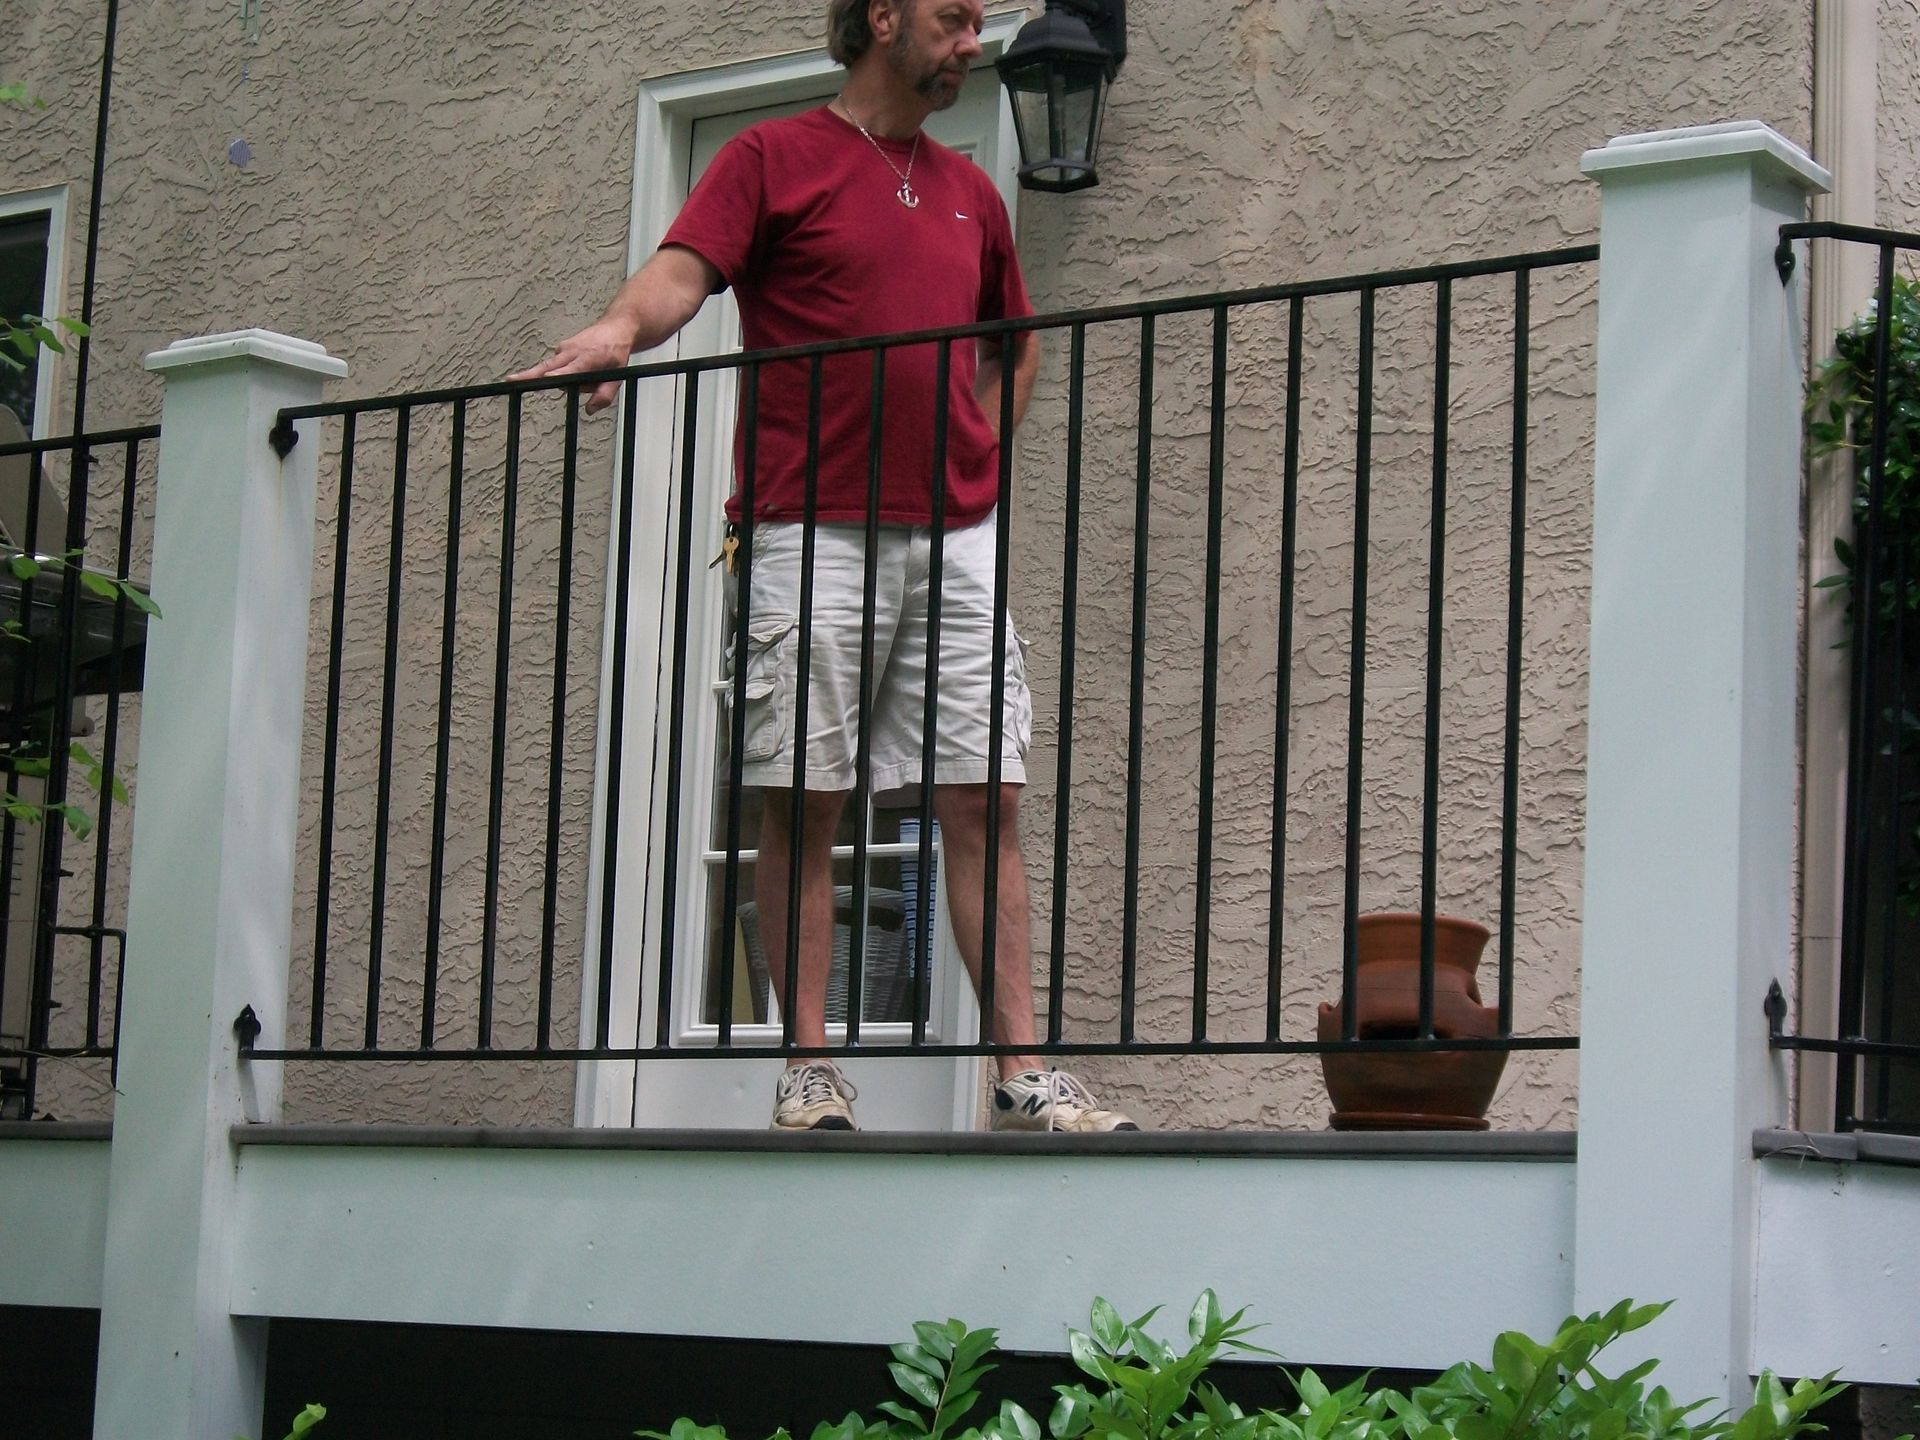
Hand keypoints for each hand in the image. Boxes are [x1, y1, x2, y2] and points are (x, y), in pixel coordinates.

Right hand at [509, 318, 637, 413]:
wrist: (616, 327)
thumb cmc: (616, 350)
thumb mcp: (618, 375)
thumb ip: (605, 394)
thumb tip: (589, 410)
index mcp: (588, 357)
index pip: (570, 369)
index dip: (557, 375)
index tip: (546, 378)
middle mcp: (572, 351)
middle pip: (547, 366)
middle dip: (530, 374)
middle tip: (510, 381)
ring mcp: (563, 349)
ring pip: (556, 372)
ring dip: (568, 380)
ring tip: (591, 375)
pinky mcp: (560, 349)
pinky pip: (558, 368)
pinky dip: (567, 373)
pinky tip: (583, 369)